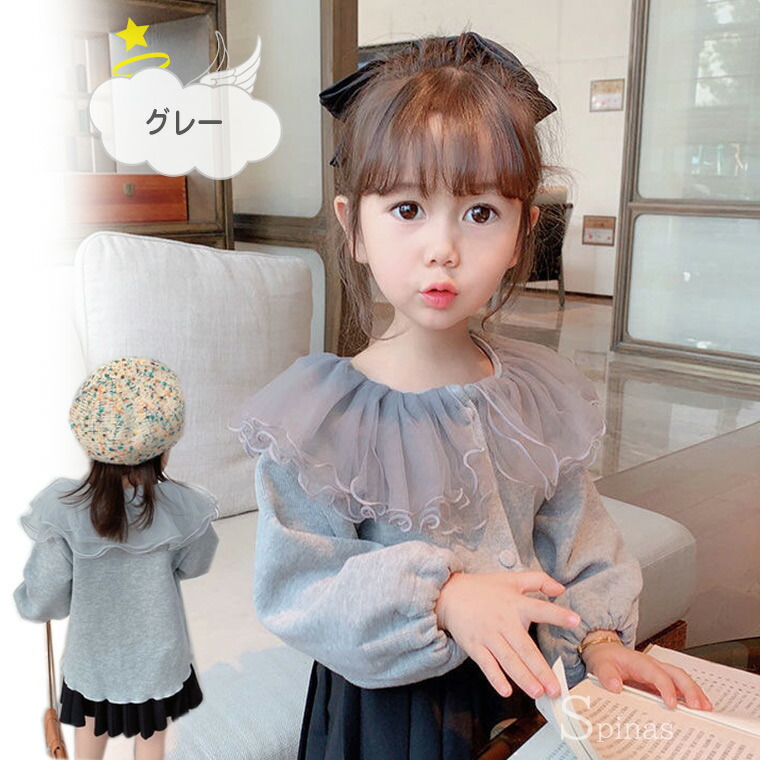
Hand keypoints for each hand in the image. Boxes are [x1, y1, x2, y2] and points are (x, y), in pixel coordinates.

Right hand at [435, 570, 580, 699]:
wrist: (449, 594)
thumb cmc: (485, 588)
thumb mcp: (512, 579)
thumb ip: (538, 580)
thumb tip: (561, 588)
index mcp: (516, 604)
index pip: (540, 609)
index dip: (557, 614)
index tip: (575, 620)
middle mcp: (503, 621)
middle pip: (525, 648)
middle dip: (541, 669)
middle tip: (556, 688)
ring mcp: (488, 635)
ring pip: (508, 660)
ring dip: (524, 678)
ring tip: (538, 693)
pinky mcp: (475, 646)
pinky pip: (486, 665)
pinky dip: (496, 678)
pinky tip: (506, 691)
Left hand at [582, 643, 712, 710]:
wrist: (604, 652)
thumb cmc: (605, 658)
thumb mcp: (600, 665)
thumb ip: (606, 674)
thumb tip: (614, 685)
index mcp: (639, 662)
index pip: (657, 673)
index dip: (666, 688)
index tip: (671, 704)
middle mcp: (652, 665)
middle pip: (676, 674)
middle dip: (690, 689)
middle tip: (699, 707)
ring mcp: (658, 672)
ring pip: (681, 678)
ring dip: (695, 692)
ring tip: (706, 709)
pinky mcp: (659, 680)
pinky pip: (678, 685)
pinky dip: (690, 694)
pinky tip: (697, 706)